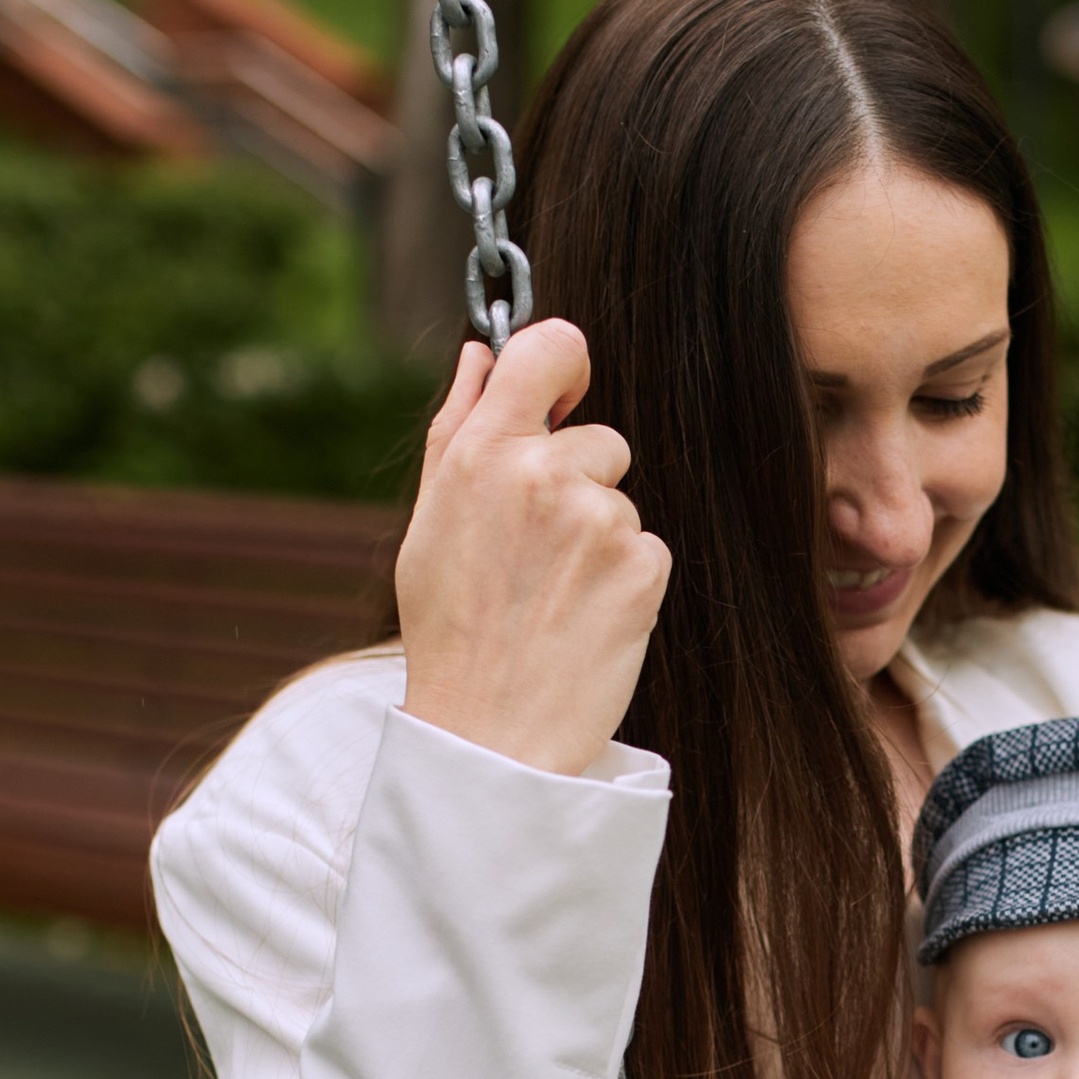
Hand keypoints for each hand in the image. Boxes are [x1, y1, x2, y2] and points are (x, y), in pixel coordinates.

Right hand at [395, 318, 669, 776]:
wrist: (490, 733)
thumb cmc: (451, 629)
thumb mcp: (429, 521)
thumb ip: (457, 426)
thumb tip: (480, 355)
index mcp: (483, 452)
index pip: (550, 345)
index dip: (565, 363)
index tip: (565, 397)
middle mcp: (543, 473)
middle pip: (600, 438)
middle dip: (579, 484)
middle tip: (533, 557)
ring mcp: (600, 520)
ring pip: (622, 501)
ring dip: (600, 539)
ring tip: (553, 597)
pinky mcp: (644, 566)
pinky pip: (649, 548)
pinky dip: (626, 580)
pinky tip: (583, 618)